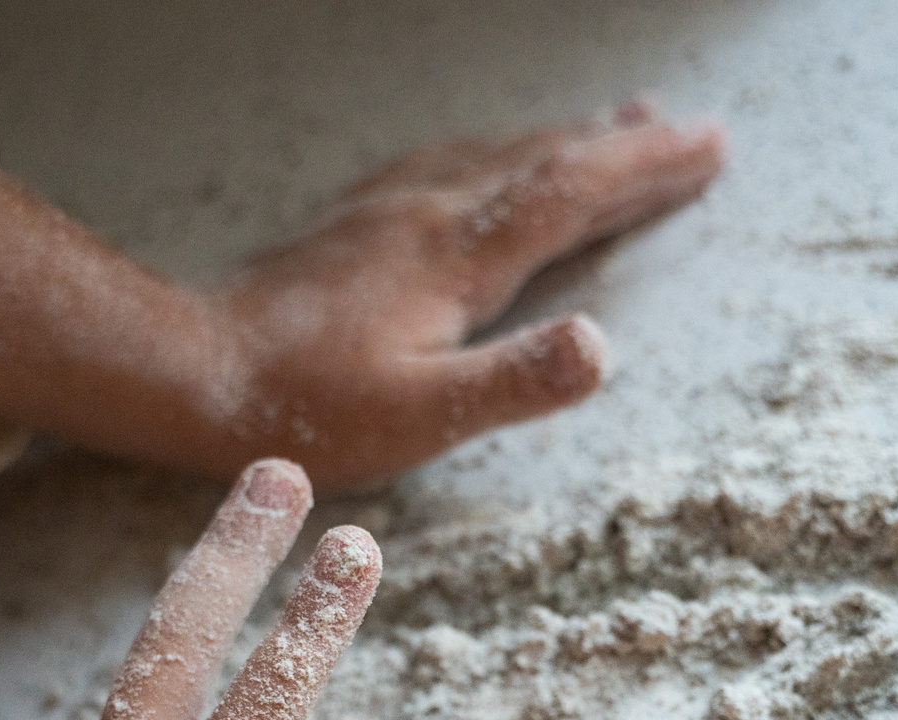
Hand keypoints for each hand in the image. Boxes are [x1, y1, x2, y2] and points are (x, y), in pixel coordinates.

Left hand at [202, 103, 725, 487]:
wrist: (187, 373)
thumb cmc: (305, 413)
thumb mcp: (420, 418)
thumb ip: (514, 382)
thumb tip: (605, 347)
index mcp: (457, 258)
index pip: (571, 194)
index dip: (646, 167)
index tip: (710, 144)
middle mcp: (426, 214)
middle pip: (543, 161)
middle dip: (624, 144)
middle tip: (691, 128)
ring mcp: (383, 212)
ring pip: (494, 155)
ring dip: (564, 141)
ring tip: (614, 123)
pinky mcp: (349, 225)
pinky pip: (446, 165)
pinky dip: (498, 154)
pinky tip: (490, 162)